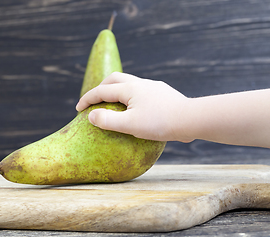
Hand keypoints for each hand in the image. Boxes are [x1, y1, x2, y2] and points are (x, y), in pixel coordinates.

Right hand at [76, 72, 192, 141]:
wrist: (191, 119)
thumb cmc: (160, 123)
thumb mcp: (129, 125)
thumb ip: (107, 120)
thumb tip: (91, 116)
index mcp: (129, 88)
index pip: (101, 91)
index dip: (87, 99)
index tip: (78, 109)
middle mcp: (140, 83)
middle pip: (114, 79)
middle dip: (100, 88)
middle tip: (93, 101)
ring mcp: (152, 87)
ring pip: (128, 83)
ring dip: (116, 90)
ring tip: (112, 103)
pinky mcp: (162, 93)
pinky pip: (140, 90)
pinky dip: (129, 96)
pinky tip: (134, 107)